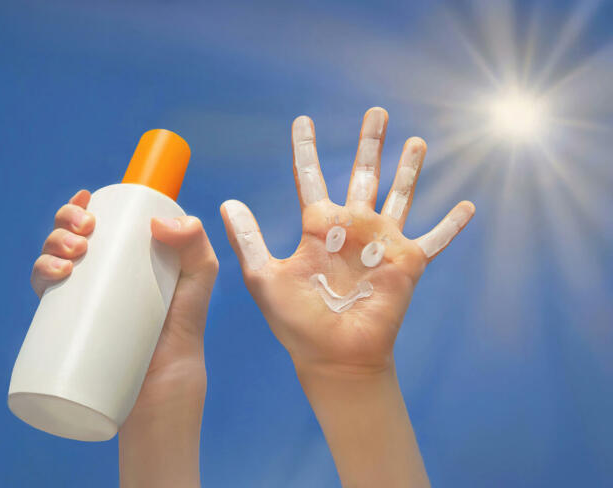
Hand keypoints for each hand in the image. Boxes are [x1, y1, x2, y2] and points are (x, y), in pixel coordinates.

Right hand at [31, 189, 217, 487]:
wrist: (161, 383)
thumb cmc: (181, 329)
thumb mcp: (198, 278)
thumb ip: (196, 243)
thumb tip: (158, 223)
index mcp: (118, 258)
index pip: (92, 223)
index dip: (79, 206)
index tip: (87, 200)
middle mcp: (93, 276)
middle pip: (67, 235)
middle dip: (65, 221)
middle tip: (86, 231)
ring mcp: (78, 300)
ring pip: (49, 259)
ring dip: (51, 245)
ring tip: (74, 256)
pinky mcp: (65, 327)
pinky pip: (42, 293)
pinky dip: (40, 275)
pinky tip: (54, 274)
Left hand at [219, 107, 473, 375]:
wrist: (333, 355)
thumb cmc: (296, 321)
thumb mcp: (264, 276)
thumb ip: (249, 239)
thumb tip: (226, 202)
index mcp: (318, 227)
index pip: (310, 177)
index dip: (306, 149)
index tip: (303, 120)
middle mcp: (352, 228)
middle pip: (363, 174)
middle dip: (371, 143)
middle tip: (376, 110)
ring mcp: (382, 243)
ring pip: (400, 194)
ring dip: (410, 168)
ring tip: (418, 139)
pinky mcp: (407, 263)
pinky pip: (435, 238)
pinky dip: (452, 224)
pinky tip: (468, 204)